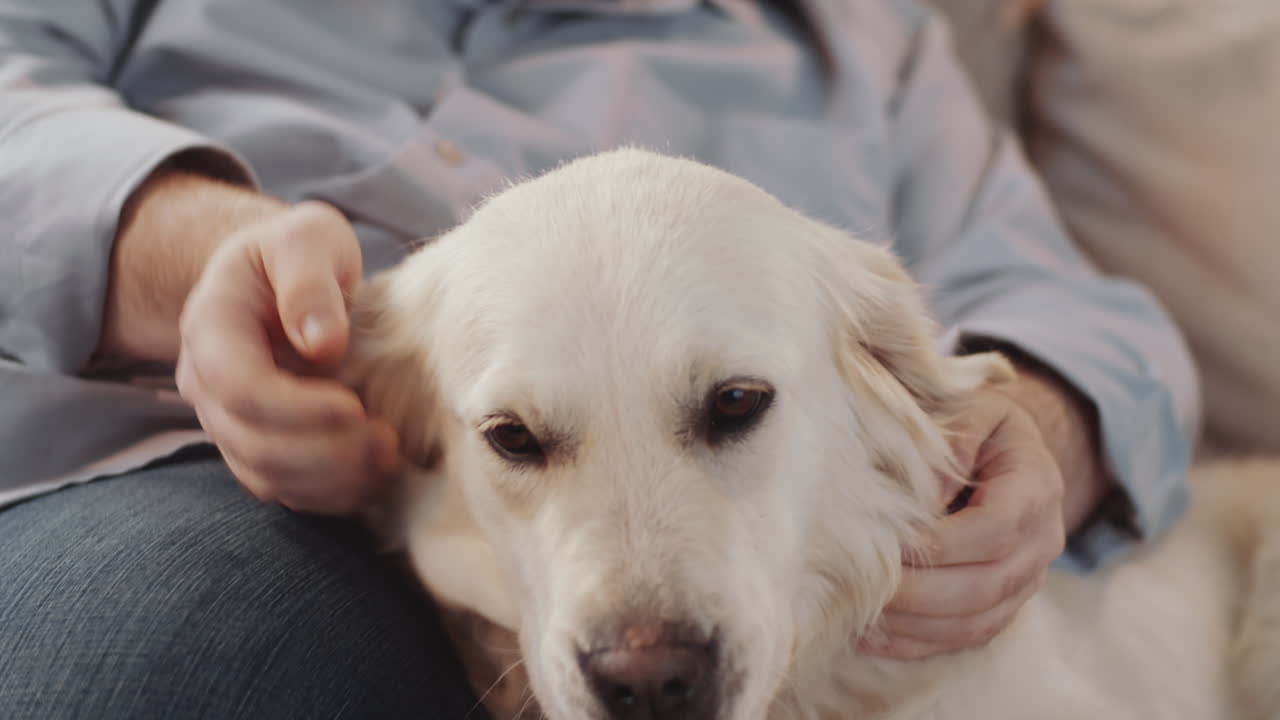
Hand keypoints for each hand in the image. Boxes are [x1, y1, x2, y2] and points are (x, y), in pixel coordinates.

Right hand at [175, 200, 400, 513]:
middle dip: (323, 451)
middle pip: (251, 442)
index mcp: (209, 327)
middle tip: (386, 441)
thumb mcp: (306, 237)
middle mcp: (206, 384)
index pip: (238, 387)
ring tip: (389, 459)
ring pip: (265, 475)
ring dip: (330, 479)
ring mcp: (228, 421)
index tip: (355, 407)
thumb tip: (323, 344)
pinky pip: (284, 489)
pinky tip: (376, 478)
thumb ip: (309, 280)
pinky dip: (329, 494)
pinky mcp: (258, 447)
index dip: (296, 408)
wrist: (281, 277)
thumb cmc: (298, 253)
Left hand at [860, 378, 1067, 659]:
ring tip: (859, 612)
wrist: (1011, 450)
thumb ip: (953, 439)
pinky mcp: (1004, 606)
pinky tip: (869, 635)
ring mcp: (1027, 581)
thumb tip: (922, 498)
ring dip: (914, 624)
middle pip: (986, 584)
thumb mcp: (971, 408)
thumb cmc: (980, 424)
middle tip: (862, 584)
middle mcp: (1041, 542)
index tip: (889, 545)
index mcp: (1036, 488)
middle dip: (920, 592)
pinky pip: (964, 638)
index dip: (942, 544)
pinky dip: (915, 643)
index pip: (995, 530)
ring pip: (976, 622)